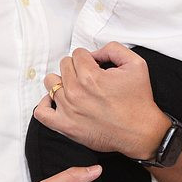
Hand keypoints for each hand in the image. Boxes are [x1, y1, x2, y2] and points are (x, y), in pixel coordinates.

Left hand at [33, 44, 169, 158]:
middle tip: (90, 79)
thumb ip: (113, 49)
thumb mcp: (136, 64)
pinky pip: (41, 112)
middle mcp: (76, 92)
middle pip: (64, 65)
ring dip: (63, 82)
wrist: (140, 132)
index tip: (97, 68)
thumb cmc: (139, 101)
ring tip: (76, 88)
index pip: (78, 54)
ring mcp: (68, 109)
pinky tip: (56, 101)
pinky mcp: (65, 126)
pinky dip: (45, 104)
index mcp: (90, 76)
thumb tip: (95, 53)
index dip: (90, 58)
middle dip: (78, 68)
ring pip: (51, 82)